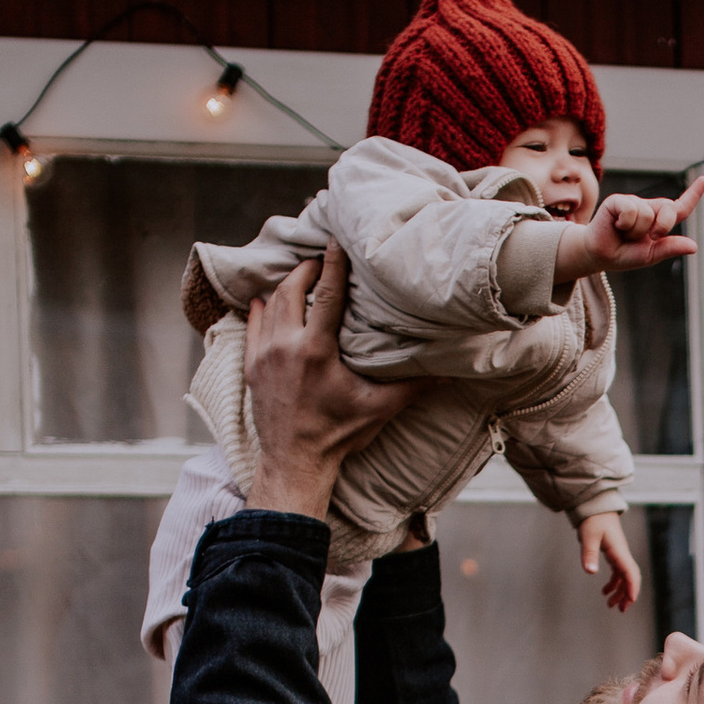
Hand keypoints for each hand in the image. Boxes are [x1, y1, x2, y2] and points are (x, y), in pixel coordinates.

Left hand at [242, 250, 412, 521]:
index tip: (334, 241)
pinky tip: (266, 300)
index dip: (332, 264)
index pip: (326, 294)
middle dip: (305, 270)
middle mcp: (286, 346)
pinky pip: (253, 324)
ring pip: (272, 304)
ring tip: (300, 277)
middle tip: (318, 261)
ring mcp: (264, 354)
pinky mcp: (251, 366)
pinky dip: (261, 308)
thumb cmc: (338, 435)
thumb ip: (414, 387)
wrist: (294, 462)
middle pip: (292, 289)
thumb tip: (452, 375)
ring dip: (285, 286)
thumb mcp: (379, 409)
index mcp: (317, 350)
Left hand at [579, 509, 639, 605]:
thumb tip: (590, 571)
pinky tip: (605, 591)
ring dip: (620, 591)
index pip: (630, 572)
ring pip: (624, 577)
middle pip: (630, 578)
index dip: (632, 587)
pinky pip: (618, 573)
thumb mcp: (589, 537)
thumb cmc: (592, 520)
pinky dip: (613, 584)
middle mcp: (622, 554)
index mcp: (619, 551)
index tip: (630, 601)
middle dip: (628, 594)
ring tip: (611, 605)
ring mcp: (619, 554)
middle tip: (621, 610)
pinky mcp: (613, 554)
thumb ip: (589, 554)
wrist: (595, 507)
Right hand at [594, 179, 703, 270]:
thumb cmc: (624, 254)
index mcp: (659, 220)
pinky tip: (616, 226)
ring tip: (623, 233)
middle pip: (669, 210)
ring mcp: (633, 202)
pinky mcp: (618, 200)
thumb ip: (670, 248)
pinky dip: (625, 223)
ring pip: (647, 215)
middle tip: (647, 238)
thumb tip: (693, 246)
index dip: (693, 194)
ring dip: (636, 232)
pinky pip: (631, 210)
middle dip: (662, 227)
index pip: (680, 207)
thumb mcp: (650, 255)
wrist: (599, 255)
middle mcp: (648, 207)